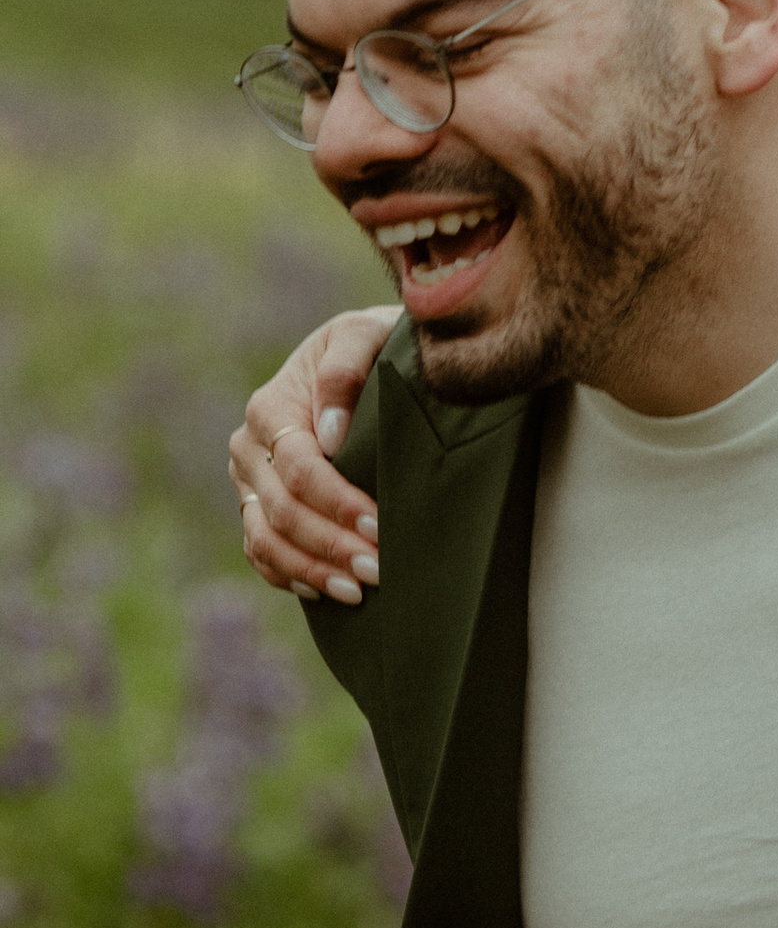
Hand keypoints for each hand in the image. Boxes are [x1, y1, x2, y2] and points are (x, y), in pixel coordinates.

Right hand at [227, 308, 399, 603]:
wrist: (365, 357)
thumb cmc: (373, 346)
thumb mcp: (364, 333)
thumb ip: (347, 366)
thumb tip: (329, 432)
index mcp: (271, 407)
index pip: (299, 468)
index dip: (338, 503)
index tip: (379, 528)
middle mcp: (250, 448)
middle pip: (282, 511)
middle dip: (331, 545)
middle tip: (379, 571)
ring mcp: (249, 483)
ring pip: (266, 539)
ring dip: (312, 570)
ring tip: (360, 592)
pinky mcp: (256, 507)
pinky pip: (261, 552)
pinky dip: (291, 576)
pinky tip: (329, 593)